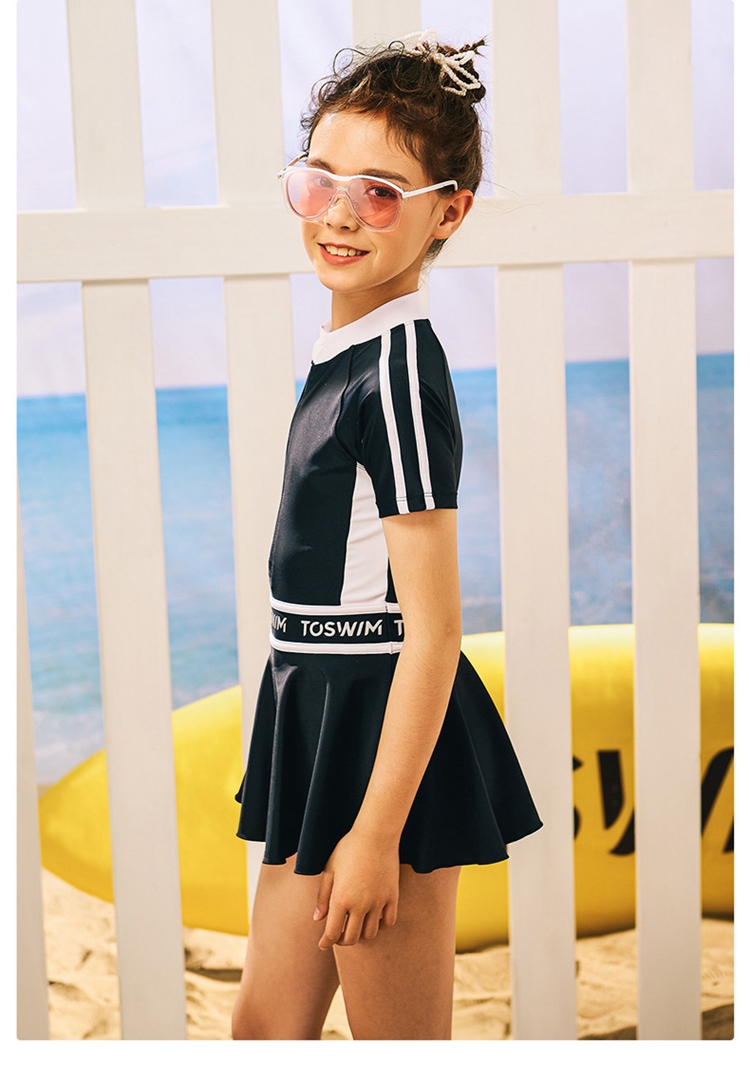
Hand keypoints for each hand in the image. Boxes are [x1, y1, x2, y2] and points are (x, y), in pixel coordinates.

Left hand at [313, 829, 399, 949]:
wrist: (376, 834)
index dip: (326, 943)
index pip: (332, 933)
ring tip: (356, 926)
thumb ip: (323, 896)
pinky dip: (380, 926)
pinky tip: (374, 919)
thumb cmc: (348, 849)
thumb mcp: (330, 870)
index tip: (323, 945)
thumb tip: (318, 919)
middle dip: (342, 941)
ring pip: (370, 933)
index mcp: (341, 899)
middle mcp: (360, 905)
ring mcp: (378, 902)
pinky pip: (388, 922)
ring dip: (361, 934)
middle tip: (338, 935)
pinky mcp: (392, 896)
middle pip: (351, 938)